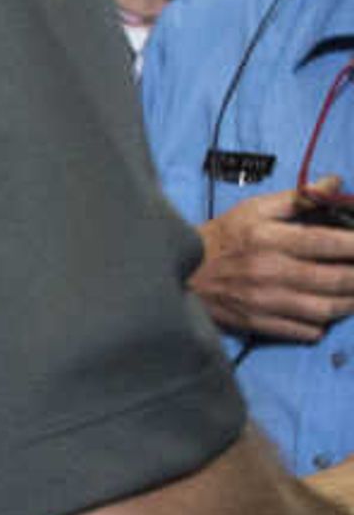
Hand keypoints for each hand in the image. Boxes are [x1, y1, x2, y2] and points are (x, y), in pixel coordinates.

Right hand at [190, 184, 353, 342]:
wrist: (178, 274)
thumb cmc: (220, 238)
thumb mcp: (253, 209)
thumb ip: (298, 198)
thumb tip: (336, 184)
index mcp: (270, 239)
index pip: (328, 241)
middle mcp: (270, 272)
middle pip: (336, 279)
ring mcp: (265, 301)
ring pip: (327, 309)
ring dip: (351, 302)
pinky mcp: (258, 323)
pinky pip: (304, 331)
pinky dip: (323, 324)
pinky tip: (327, 312)